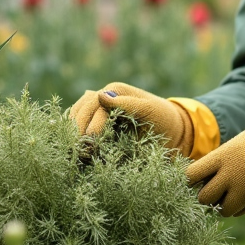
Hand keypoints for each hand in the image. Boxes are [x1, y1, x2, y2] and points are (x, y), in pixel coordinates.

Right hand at [68, 82, 193, 155]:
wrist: (171, 131)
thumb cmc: (163, 119)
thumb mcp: (149, 111)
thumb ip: (126, 104)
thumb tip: (100, 94)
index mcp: (115, 90)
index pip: (94, 107)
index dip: (89, 126)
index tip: (89, 145)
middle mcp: (102, 97)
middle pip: (80, 112)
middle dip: (78, 132)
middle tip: (81, 153)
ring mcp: (97, 110)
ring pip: (75, 119)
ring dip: (73, 135)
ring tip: (76, 154)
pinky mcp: (96, 123)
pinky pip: (80, 127)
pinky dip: (75, 137)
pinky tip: (75, 151)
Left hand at [185, 108, 244, 219]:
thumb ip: (226, 161)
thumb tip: (204, 183)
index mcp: (227, 155)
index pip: (192, 175)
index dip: (194, 183)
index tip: (199, 185)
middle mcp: (236, 175)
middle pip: (207, 200)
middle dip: (216, 199)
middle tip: (233, 191)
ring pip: (234, 211)